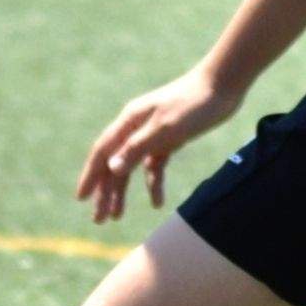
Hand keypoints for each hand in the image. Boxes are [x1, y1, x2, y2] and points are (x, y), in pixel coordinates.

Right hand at [76, 66, 245, 223]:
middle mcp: (136, 128)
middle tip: (99, 220)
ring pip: (131, 167)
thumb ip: (138, 148)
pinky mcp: (170, 139)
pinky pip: (154, 166)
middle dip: (105, 192)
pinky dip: (153, 183)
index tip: (81, 198)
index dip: (91, 176)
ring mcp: (153, 134)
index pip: (103, 152)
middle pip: (114, 164)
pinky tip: (157, 202)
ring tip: (117, 217)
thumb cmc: (193, 104)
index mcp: (129, 122)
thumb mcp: (165, 129)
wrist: (223, 85)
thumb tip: (112, 168)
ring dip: (123, 191)